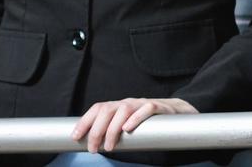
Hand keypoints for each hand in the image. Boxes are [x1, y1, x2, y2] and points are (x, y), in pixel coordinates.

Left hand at [70, 97, 195, 153]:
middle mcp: (127, 102)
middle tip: (94, 148)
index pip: (98, 108)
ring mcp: (142, 103)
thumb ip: (112, 130)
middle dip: (96, 130)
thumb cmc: (147, 122)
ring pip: (124, 110)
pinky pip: (146, 109)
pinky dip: (135, 118)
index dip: (84, 121)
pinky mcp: (158, 107)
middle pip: (107, 110)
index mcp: (118, 106)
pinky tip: (128, 129)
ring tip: (110, 146)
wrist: (176, 112)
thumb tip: (92, 144)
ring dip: (113, 129)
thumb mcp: (127, 124)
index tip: (75, 137)